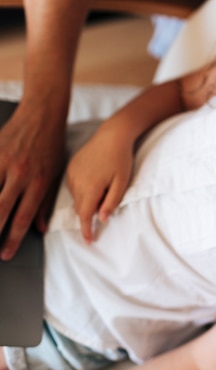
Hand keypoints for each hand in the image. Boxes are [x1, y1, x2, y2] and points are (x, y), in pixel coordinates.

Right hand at [0, 102, 65, 259]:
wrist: (43, 115)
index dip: (13, 238)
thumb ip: (47, 202)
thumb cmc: (51, 146)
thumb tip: (41, 229)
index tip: (5, 253)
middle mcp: (21, 174)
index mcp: (38, 182)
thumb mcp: (56, 175)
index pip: (23, 217)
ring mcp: (5, 162)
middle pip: (1, 209)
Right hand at [66, 122, 133, 241]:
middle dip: (88, 214)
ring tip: (103, 187)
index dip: (86, 230)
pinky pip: (73, 186)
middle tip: (103, 208)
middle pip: (80, 207)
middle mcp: (76, 182)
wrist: (113, 134)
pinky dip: (82, 190)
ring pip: (77, 197)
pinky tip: (95, 180)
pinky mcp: (71, 166)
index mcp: (90, 187)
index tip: (89, 241)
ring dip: (86, 200)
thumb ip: (111, 202)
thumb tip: (101, 219)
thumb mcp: (122, 182)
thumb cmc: (121, 158)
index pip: (84, 215)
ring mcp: (72, 173)